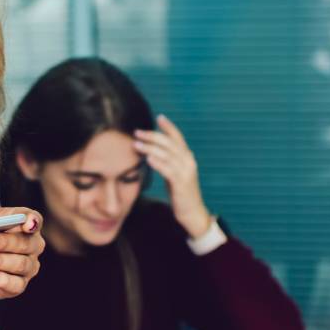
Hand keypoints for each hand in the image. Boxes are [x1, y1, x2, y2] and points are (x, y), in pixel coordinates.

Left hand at [0, 190, 44, 305]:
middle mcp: (32, 245)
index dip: (32, 221)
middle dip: (6, 242)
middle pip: (26, 243)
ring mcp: (28, 267)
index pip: (34, 219)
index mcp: (24, 224)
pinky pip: (15, 284)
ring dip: (0, 261)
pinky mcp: (18, 286)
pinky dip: (1, 280)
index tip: (26, 224)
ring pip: (21, 264)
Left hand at [132, 115, 213, 238]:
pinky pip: (168, 170)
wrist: (192, 212)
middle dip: (152, 136)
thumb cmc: (181, 193)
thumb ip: (169, 162)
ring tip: (136, 145)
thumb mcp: (176, 173)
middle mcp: (188, 161)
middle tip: (137, 133)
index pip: (178, 137)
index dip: (169, 126)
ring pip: (167, 155)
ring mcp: (186, 172)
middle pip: (169, 143)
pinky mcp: (181, 183)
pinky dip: (158, 163)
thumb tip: (153, 152)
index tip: (159, 117)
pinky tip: (148, 159)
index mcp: (187, 157)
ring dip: (150, 148)